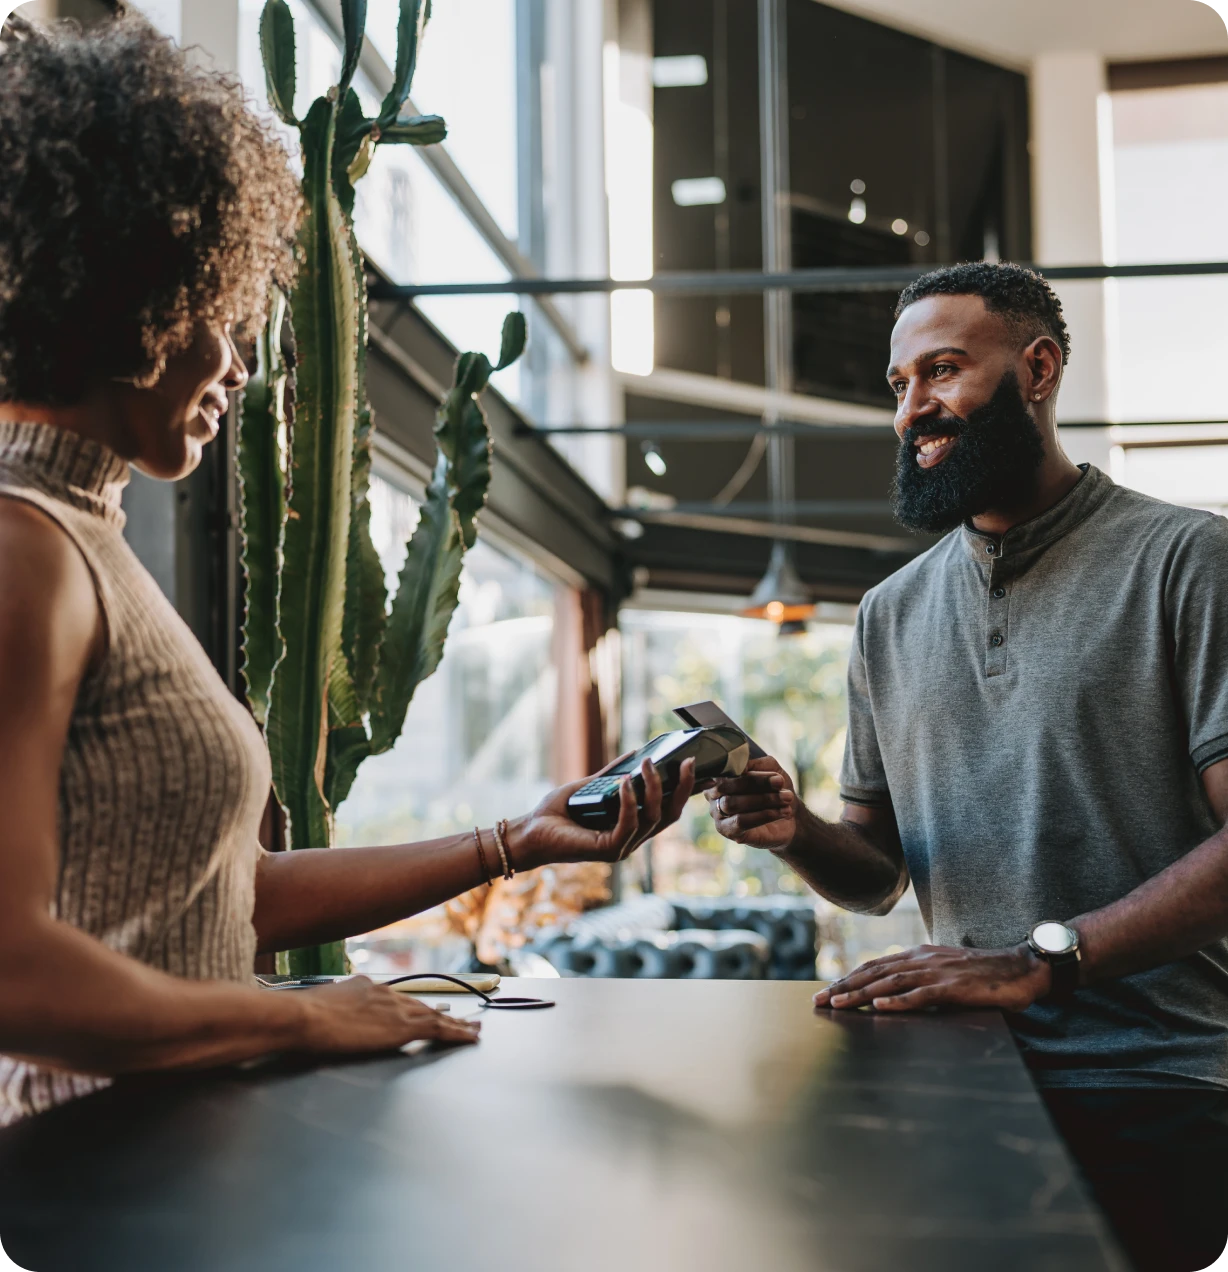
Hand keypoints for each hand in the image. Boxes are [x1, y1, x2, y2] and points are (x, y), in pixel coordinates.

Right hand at [296, 976, 480, 1052]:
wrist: (304, 1015)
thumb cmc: (301, 1015)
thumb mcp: (320, 1005)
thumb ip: (334, 1008)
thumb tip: (329, 1014)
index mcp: (365, 986)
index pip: (397, 999)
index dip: (415, 1007)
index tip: (427, 1010)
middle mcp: (385, 993)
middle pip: (420, 1005)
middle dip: (441, 1013)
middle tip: (462, 1019)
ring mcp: (395, 1008)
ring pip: (434, 1015)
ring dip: (456, 1024)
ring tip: (473, 1030)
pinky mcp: (402, 1027)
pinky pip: (438, 1028)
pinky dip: (456, 1032)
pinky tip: (468, 1037)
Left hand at [508, 756, 697, 869]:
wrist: (529, 831)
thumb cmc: (557, 812)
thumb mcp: (590, 786)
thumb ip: (612, 774)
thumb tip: (635, 752)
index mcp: (631, 826)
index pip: (666, 810)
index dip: (683, 790)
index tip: (692, 765)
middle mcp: (631, 839)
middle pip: (669, 816)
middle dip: (682, 789)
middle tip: (685, 761)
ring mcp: (622, 847)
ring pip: (652, 818)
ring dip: (653, 788)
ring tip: (648, 764)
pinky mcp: (608, 850)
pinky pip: (628, 824)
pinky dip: (629, 801)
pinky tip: (625, 782)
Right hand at [706, 756, 797, 851]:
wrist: (790, 816)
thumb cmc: (775, 789)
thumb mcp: (771, 769)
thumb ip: (757, 764)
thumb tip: (742, 768)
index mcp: (720, 775)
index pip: (726, 771)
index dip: (750, 773)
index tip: (776, 777)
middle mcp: (714, 794)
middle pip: (726, 786)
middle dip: (757, 784)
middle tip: (781, 784)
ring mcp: (718, 814)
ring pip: (733, 804)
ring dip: (764, 800)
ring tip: (786, 798)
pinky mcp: (728, 831)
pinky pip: (741, 822)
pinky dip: (763, 815)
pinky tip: (782, 812)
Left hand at [813, 944, 1051, 1012]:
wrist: (1021, 968)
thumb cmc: (985, 975)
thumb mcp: (946, 972)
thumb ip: (921, 979)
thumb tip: (895, 993)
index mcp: (919, 955)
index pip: (876, 967)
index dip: (849, 979)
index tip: (827, 992)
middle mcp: (923, 960)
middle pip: (875, 973)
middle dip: (845, 987)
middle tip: (819, 1002)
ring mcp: (937, 972)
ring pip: (891, 983)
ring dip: (862, 995)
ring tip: (839, 1004)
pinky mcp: (954, 987)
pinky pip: (921, 995)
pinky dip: (899, 1001)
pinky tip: (880, 1008)